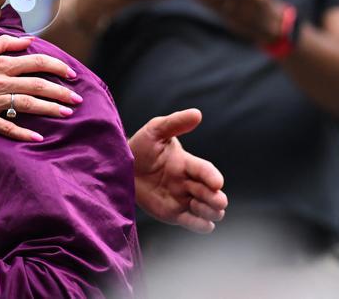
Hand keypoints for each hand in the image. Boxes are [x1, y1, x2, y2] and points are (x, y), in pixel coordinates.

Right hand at [0, 35, 82, 141]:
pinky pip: (6, 126)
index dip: (57, 68)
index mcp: (1, 65)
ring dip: (50, 109)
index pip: (37, 63)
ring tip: (67, 114)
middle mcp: (0, 82)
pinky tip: (37, 137)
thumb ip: (6, 44)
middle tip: (77, 99)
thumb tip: (29, 40)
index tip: (72, 74)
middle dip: (61, 92)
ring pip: (28, 104)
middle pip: (38, 85)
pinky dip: (22, 133)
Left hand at [130, 109, 227, 232]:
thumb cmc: (140, 146)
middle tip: (216, 200)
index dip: (212, 176)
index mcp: (187, 163)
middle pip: (210, 193)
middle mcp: (189, 183)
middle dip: (216, 198)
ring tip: (205, 210)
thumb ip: (175, 122)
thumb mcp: (155, 130)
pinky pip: (192, 223)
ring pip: (206, 210)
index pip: (205, 170)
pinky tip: (204, 224)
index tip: (217, 182)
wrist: (120, 167)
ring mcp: (182, 199)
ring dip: (210, 212)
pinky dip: (201, 226)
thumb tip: (197, 113)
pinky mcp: (174, 214)